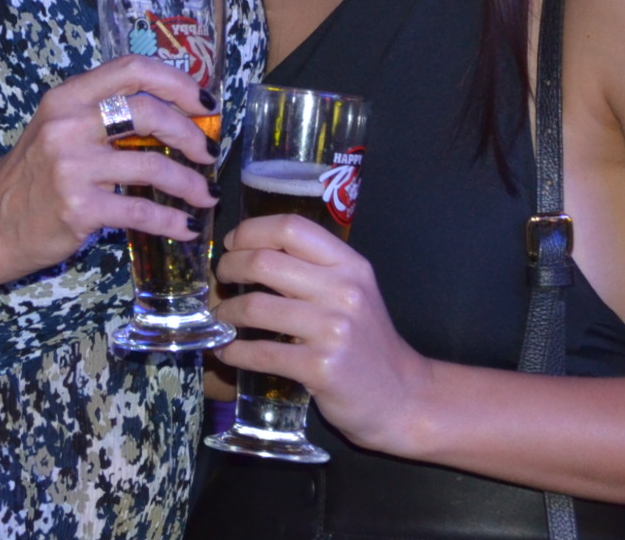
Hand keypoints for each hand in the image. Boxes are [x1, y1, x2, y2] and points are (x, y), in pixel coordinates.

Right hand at [0, 54, 217, 281]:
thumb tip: (176, 116)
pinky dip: (172, 220)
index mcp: (68, 97)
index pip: (132, 69)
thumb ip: (105, 116)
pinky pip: (141, 211)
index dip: (177, 81)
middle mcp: (68, 125)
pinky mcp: (79, 207)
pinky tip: (186, 226)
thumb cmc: (33, 176)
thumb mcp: (60, 129)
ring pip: (152, 165)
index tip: (204, 103)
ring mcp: (72, 167)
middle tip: (208, 152)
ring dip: (190, 182)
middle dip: (190, 133)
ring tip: (205, 194)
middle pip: (149, 112)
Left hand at [212, 214, 427, 451]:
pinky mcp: (320, 367)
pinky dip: (234, 350)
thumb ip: (312, 269)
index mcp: (350, 265)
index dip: (251, 230)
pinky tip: (228, 350)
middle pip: (264, 261)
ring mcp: (332, 330)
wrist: (402, 396)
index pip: (291, 227)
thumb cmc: (367, 341)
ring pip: (255, 307)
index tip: (233, 244)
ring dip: (226, 312)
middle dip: (230, 267)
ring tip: (222, 318)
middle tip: (222, 278)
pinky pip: (261, 352)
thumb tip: (248, 253)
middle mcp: (343, 291)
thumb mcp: (352, 292)